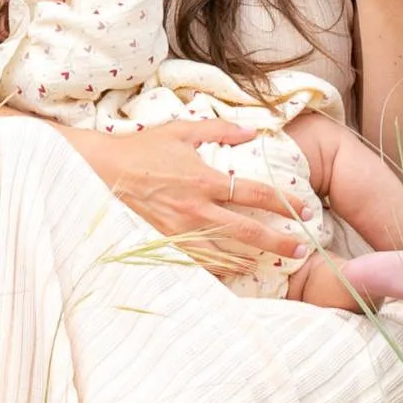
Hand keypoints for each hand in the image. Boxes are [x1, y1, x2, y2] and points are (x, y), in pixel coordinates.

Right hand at [70, 120, 313, 268]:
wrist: (99, 172)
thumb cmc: (140, 148)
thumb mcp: (180, 130)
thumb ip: (219, 130)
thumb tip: (251, 131)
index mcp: (203, 180)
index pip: (254, 193)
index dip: (283, 202)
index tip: (303, 209)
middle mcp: (196, 211)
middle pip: (249, 232)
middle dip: (280, 242)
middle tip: (303, 249)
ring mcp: (181, 233)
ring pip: (227, 255)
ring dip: (255, 261)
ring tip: (277, 265)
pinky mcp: (166, 246)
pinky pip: (200, 264)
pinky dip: (220, 270)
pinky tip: (236, 272)